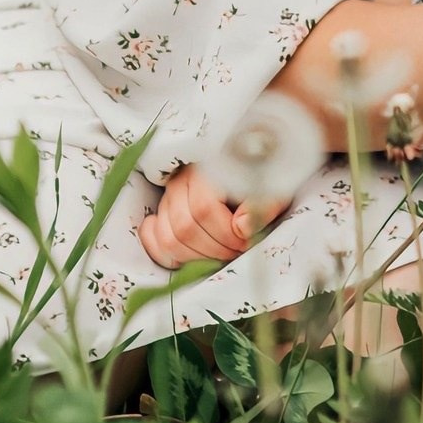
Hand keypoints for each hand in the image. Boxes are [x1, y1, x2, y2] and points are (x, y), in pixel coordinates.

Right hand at [138, 163, 277, 270]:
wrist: (250, 164)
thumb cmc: (262, 179)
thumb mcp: (273, 188)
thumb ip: (262, 207)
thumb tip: (242, 229)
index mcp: (208, 169)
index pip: (204, 209)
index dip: (225, 234)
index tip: (245, 242)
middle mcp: (181, 180)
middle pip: (185, 228)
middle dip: (215, 250)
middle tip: (236, 252)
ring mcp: (167, 197)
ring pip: (168, 238)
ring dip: (196, 258)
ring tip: (219, 256)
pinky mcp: (159, 211)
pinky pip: (150, 238)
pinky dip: (167, 254)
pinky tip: (191, 256)